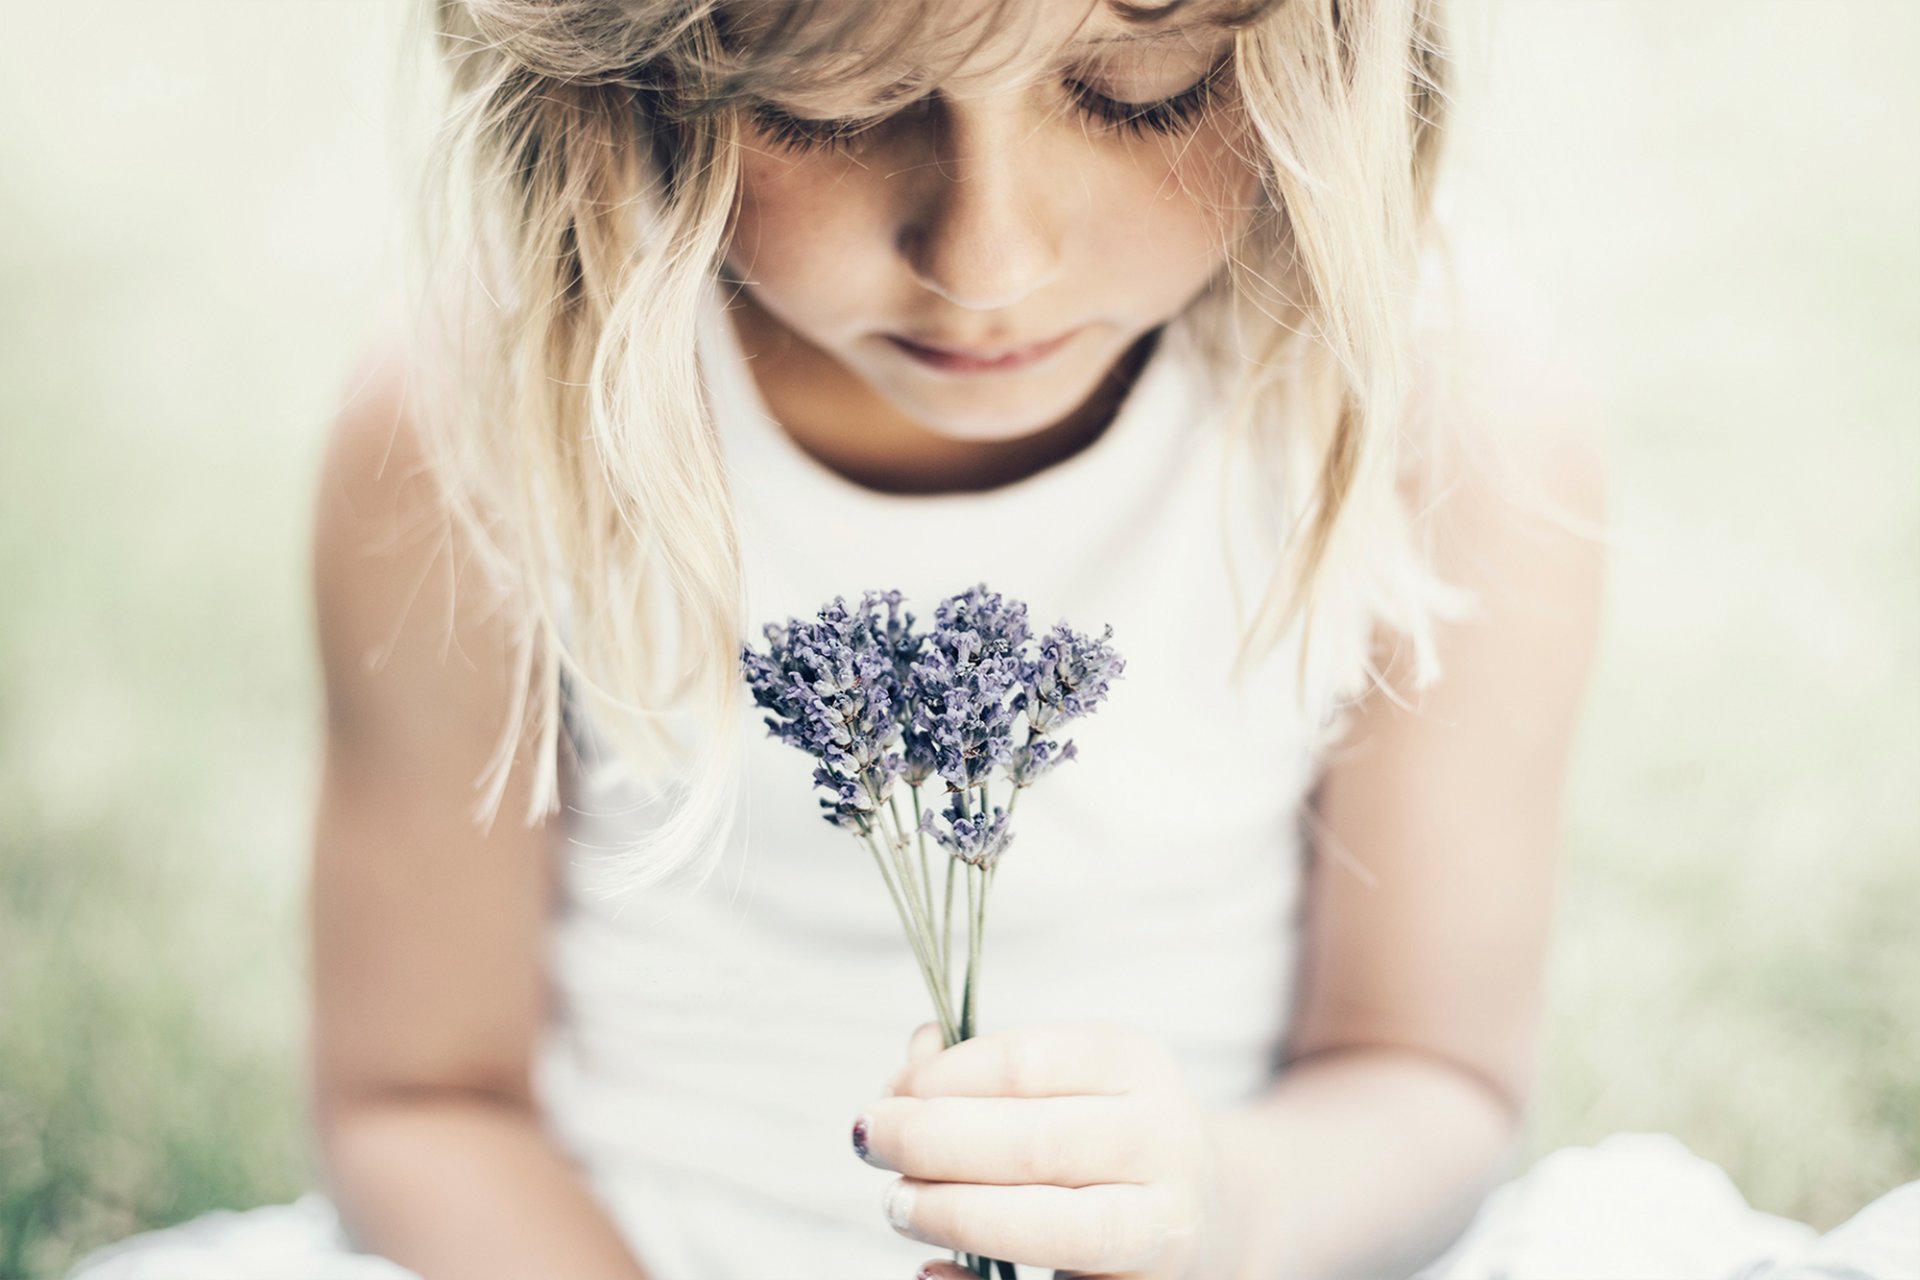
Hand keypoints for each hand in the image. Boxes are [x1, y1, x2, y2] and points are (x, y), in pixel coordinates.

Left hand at [851, 1020, 1242, 1279]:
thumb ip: (984, 1069)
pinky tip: (929, 1267)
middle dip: (929, 1142)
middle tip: (869, 1141)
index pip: (1023, 1064)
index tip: (891, 1091)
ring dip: (952, 1214)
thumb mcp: (1065, 1078)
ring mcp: (1161, 1225)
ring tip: (896, 1203)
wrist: (1213, 1208)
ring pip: (1051, 1227)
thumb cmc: (1105, 1133)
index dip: (940, 1079)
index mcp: (1136, 1065)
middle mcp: (1162, 1141)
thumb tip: (910, 1063)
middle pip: (1031, 1143)